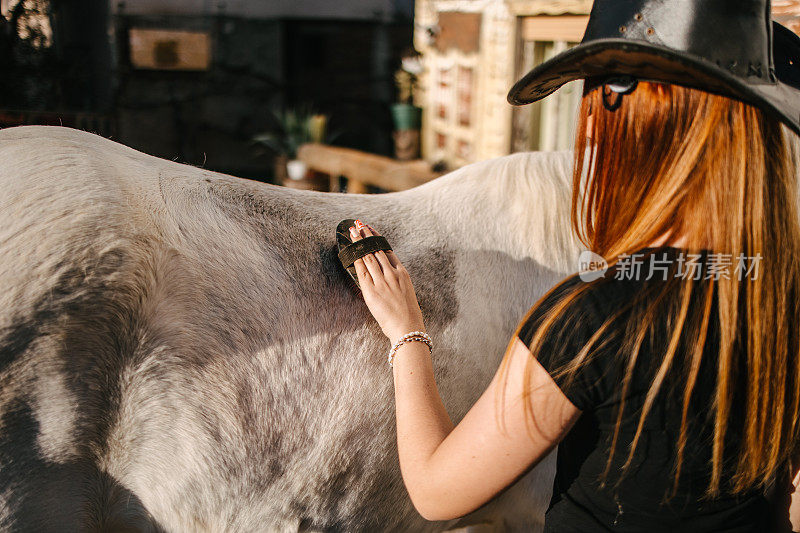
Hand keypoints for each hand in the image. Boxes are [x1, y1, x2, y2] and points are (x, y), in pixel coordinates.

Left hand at [350, 220, 425, 344]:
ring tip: (353, 232)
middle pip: (376, 250)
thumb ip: (396, 282)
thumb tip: (385, 276)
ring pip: (368, 257)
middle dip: (366, 237)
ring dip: (360, 243)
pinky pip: (362, 271)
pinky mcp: (372, 290)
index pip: (388, 251)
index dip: (378, 239)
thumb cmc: (408, 314)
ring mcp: (382, 281)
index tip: (371, 230)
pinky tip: (351, 252)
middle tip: (358, 225)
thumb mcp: (406, 293)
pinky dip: (356, 259)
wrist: (407, 327)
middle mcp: (392, 274)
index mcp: (402, 273)